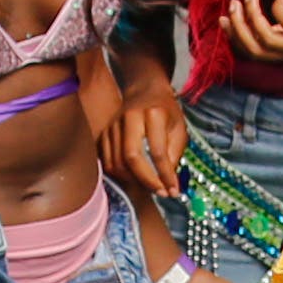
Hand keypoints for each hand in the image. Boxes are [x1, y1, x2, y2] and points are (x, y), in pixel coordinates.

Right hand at [105, 73, 188, 196]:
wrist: (145, 91)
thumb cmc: (165, 111)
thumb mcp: (179, 129)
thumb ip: (174, 155)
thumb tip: (168, 183)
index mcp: (153, 113)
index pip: (158, 151)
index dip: (166, 175)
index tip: (173, 190)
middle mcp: (129, 118)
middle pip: (132, 157)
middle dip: (147, 180)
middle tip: (160, 192)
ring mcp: (113, 125)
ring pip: (117, 162)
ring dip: (134, 180)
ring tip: (150, 185)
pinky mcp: (103, 133)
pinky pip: (107, 162)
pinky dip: (120, 175)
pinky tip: (134, 178)